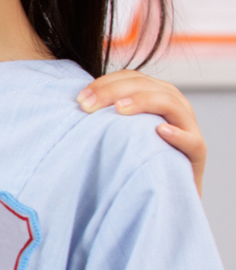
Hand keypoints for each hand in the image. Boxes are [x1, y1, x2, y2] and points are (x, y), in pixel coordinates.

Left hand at [78, 72, 204, 195]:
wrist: (161, 191)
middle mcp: (175, 107)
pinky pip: (193, 142)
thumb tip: (71, 104)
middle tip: (87, 106)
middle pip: (148, 86)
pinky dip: (178, 135)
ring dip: (144, 102)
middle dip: (114, 92)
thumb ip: (105, 115)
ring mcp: (189, 128)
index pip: (132, 78)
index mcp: (156, 96)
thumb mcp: (118, 131)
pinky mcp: (197, 154)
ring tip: (119, 111)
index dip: (106, 83)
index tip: (79, 98)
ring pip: (172, 104)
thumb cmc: (134, 158)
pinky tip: (160, 131)